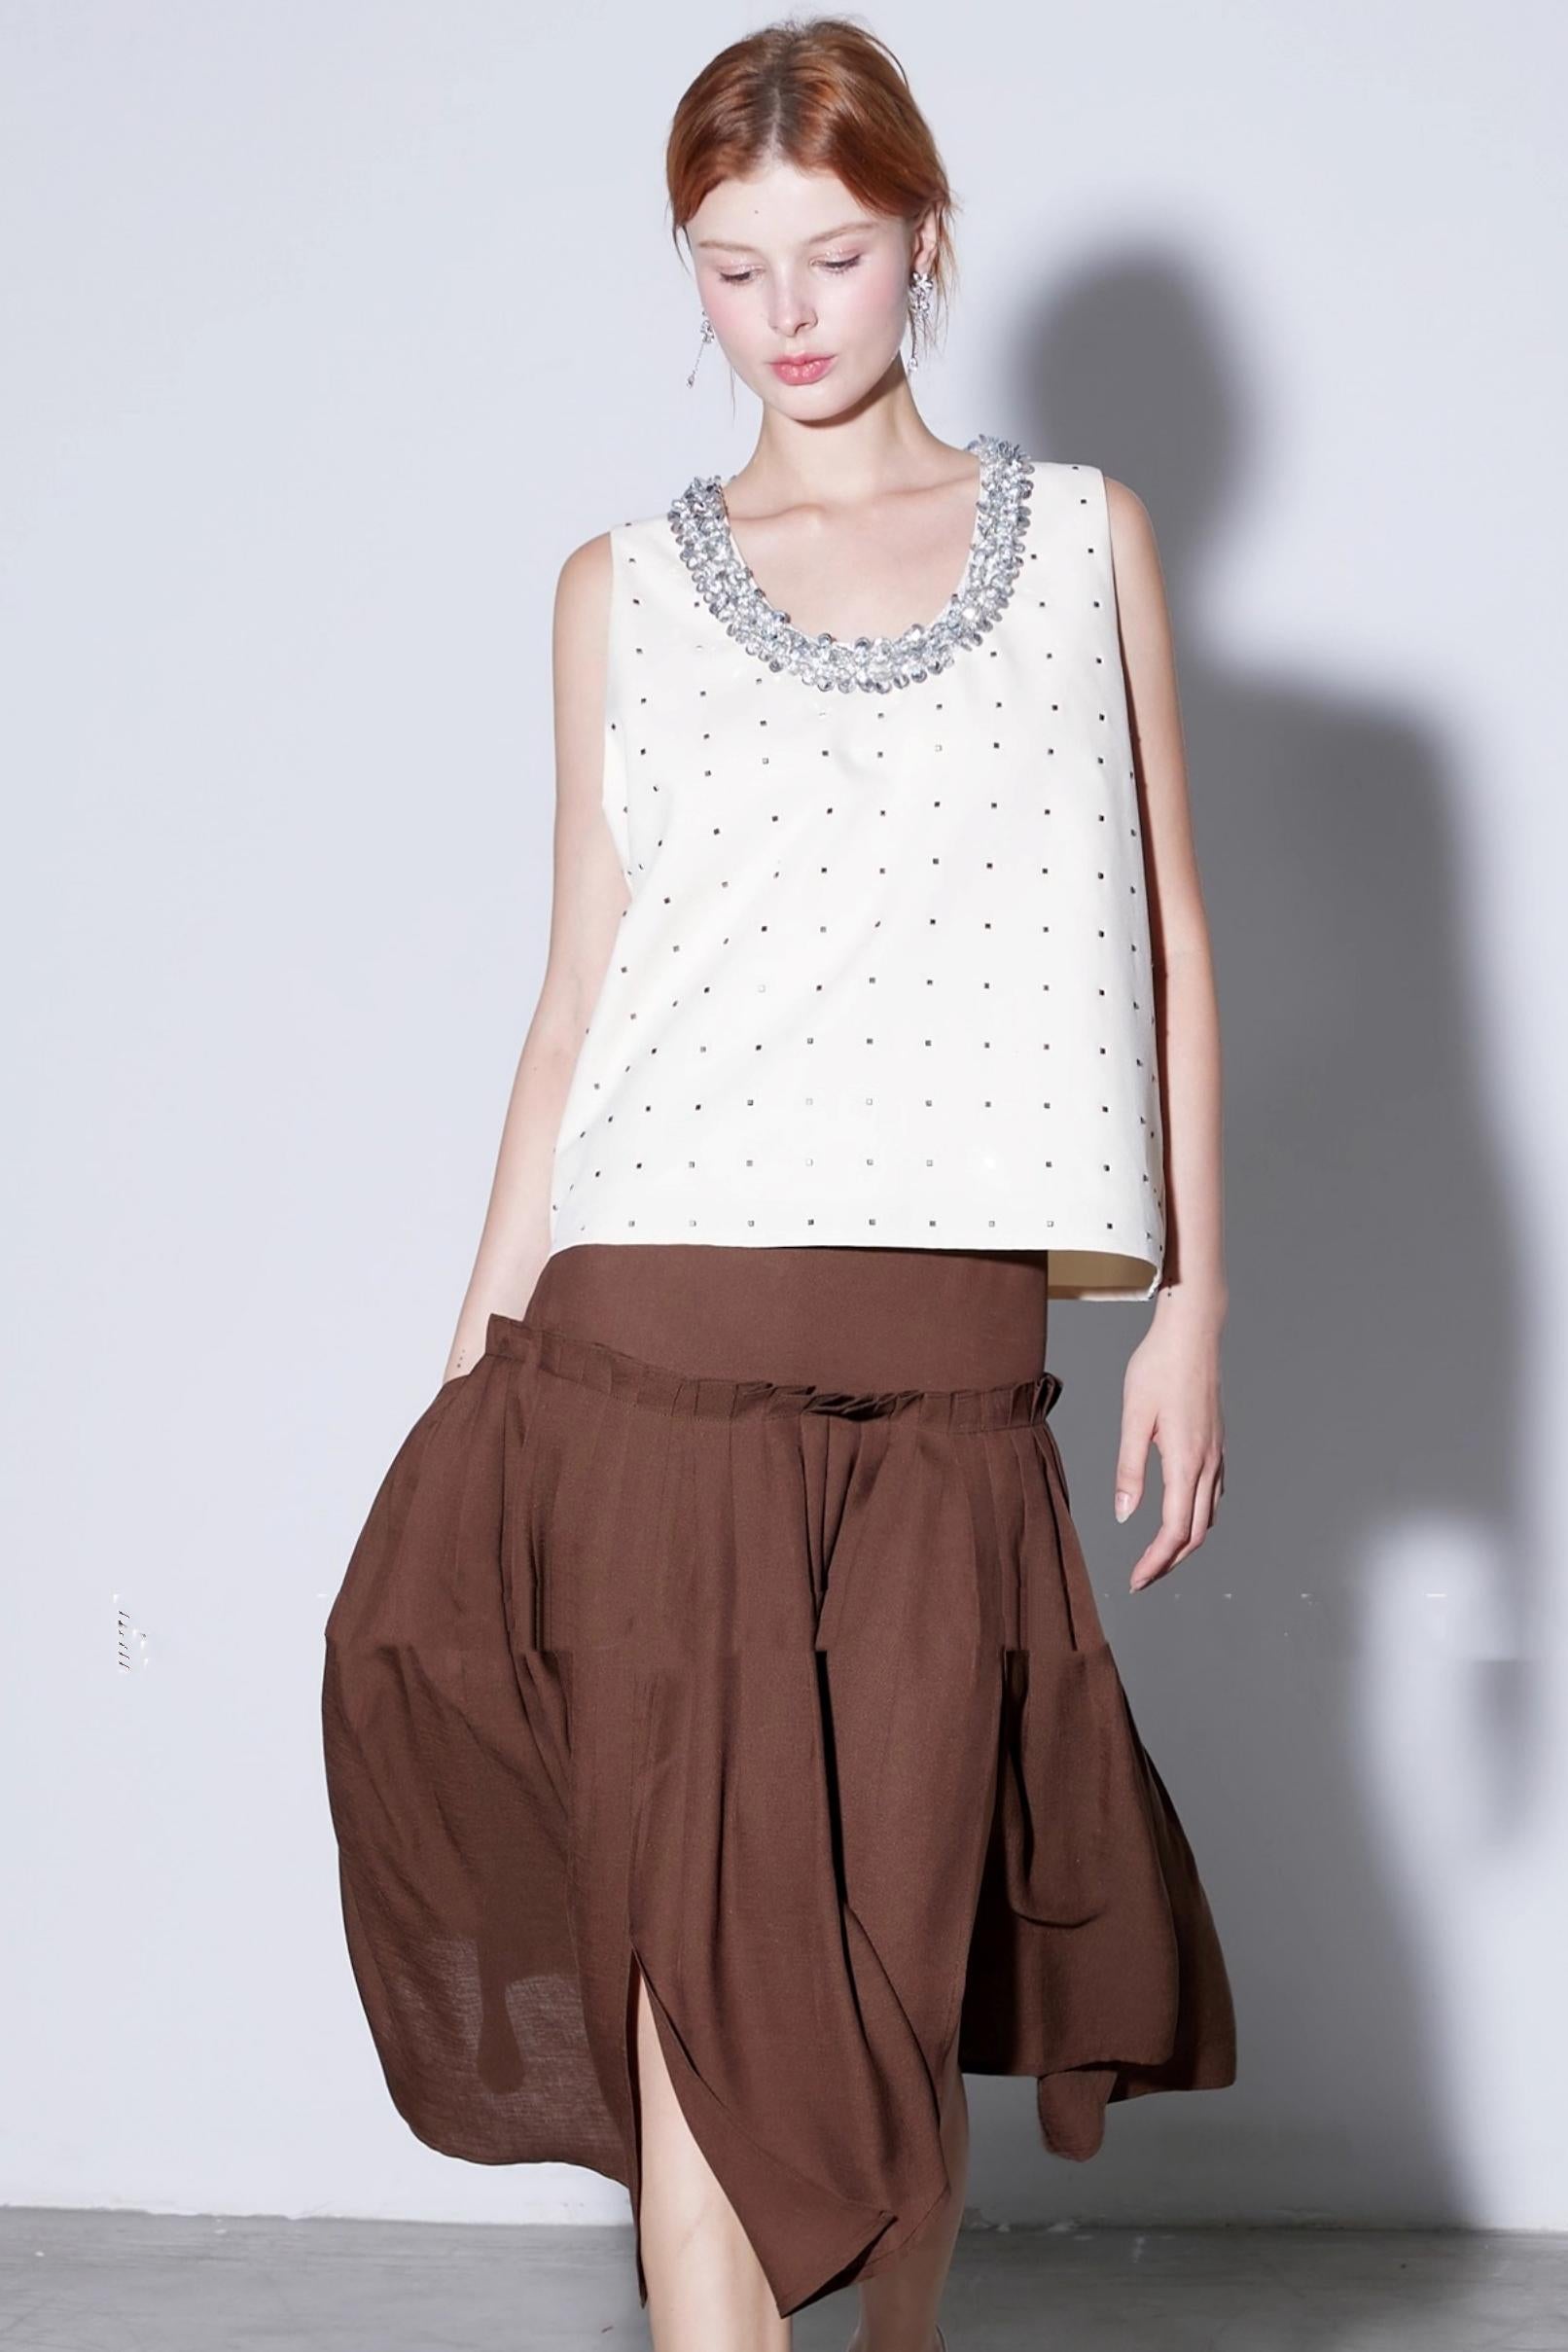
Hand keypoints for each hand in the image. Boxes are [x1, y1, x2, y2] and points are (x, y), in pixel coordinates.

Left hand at [1114, 1291, 1225, 1591]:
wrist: (1192, 1333)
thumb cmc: (1158, 1368)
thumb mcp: (1134, 1418)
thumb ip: (1129, 1469)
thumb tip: (1125, 1515)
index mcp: (1186, 1461)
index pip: (1175, 1531)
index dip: (1156, 1562)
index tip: (1136, 1581)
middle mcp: (1208, 1463)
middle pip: (1197, 1533)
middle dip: (1170, 1562)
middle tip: (1142, 1578)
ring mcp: (1217, 1454)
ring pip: (1209, 1516)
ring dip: (1186, 1543)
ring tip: (1158, 1555)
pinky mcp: (1217, 1444)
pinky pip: (1213, 1494)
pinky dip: (1198, 1517)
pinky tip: (1181, 1514)